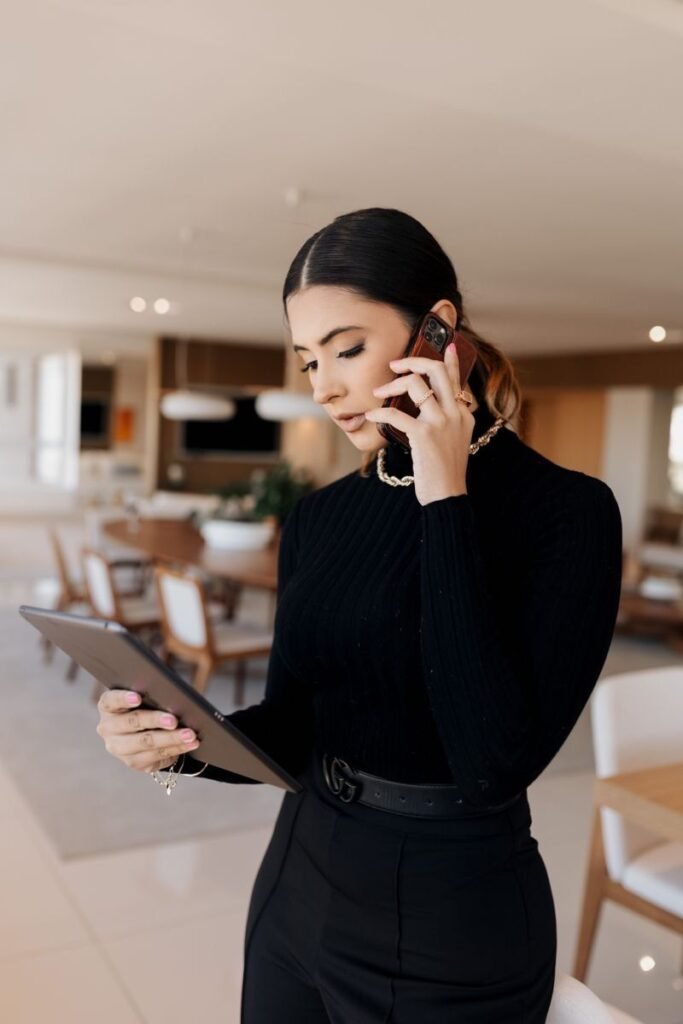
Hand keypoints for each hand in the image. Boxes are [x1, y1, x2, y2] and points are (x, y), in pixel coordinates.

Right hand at [96, 688, 199, 772]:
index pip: (111, 701)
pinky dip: (177, 748)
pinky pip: (158, 756)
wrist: (145, 731)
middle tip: (174, 720)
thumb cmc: (147, 705)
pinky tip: (191, 743)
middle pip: (132, 723)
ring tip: (190, 734)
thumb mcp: (145, 697)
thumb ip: (152, 693)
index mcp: (108, 707)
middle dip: (155, 720)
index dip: (123, 699)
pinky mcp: (134, 763)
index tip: (138, 697)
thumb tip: (172, 694)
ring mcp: (119, 748)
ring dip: (171, 738)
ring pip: (147, 743)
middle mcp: (108, 729)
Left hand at [365, 342, 472, 505]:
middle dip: (412, 361)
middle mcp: (455, 413)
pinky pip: (395, 413)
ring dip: (390, 385)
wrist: (447, 495)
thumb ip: (446, 419)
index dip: (450, 359)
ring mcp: (440, 422)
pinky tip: (371, 415)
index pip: (456, 379)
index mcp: (463, 413)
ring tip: (378, 393)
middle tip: (395, 365)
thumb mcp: (453, 440)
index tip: (447, 343)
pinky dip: (379, 412)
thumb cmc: (444, 470)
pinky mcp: (424, 435)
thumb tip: (428, 403)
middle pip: (436, 371)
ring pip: (415, 384)